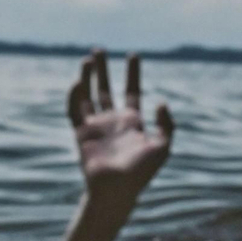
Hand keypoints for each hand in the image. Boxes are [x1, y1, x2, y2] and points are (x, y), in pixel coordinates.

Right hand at [68, 52, 173, 197]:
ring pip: (88, 95)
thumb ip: (167, 124)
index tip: (133, 55)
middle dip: (103, 69)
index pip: (131, 91)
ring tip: (87, 59)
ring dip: (87, 77)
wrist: (117, 190)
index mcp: (132, 122)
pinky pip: (74, 110)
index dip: (132, 73)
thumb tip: (160, 102)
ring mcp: (95, 126)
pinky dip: (74, 95)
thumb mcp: (163, 146)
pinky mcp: (80, 133)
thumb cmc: (141, 173)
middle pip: (105, 88)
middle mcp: (112, 121)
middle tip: (99, 50)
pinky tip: (78, 81)